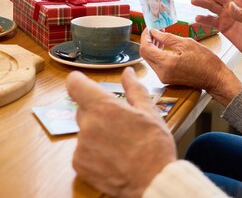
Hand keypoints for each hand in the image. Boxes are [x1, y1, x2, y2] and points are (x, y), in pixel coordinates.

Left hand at [66, 68, 175, 197]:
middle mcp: (87, 125)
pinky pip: (83, 150)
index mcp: (104, 108)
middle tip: (120, 121)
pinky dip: (95, 151)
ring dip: (98, 132)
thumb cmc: (154, 145)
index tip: (83, 82)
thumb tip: (128, 73)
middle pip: (84, 109)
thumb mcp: (149, 112)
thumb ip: (134, 89)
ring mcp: (81, 146)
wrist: (152, 180)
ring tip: (121, 143)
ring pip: (85, 130)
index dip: (78, 81)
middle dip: (99, 111)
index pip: (75, 85)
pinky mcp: (79, 164)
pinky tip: (113, 156)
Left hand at [140, 29, 241, 103]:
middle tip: (155, 31)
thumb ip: (168, 37)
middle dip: (148, 42)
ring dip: (153, 48)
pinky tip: (165, 48)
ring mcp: (164, 78)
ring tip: (161, 38)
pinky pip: (157, 65)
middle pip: (145, 55)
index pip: (146, 48)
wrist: (215, 78)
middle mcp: (162, 73)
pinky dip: (158, 55)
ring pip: (150, 60)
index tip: (149, 28)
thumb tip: (154, 32)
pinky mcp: (167, 79)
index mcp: (167, 63)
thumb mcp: (188, 43)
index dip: (145, 36)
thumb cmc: (206, 61)